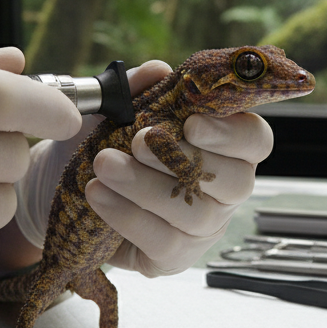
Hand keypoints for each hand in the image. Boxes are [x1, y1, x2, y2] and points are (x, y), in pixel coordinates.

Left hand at [16, 60, 274, 277]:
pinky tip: (99, 195)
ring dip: (145, 186)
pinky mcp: (174, 256)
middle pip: (235, 181)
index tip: (191, 122)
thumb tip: (156, 70)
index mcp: (225, 146)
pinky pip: (163, 242)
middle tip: (139, 140)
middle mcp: (225, 189)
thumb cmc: (111, 143)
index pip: (256, 140)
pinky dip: (127, 216)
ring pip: (194, 213)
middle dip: (184, 158)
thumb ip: (138, 88)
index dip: (231, 133)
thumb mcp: (118, 109)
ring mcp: (204, 227)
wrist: (70, 185)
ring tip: (103, 165)